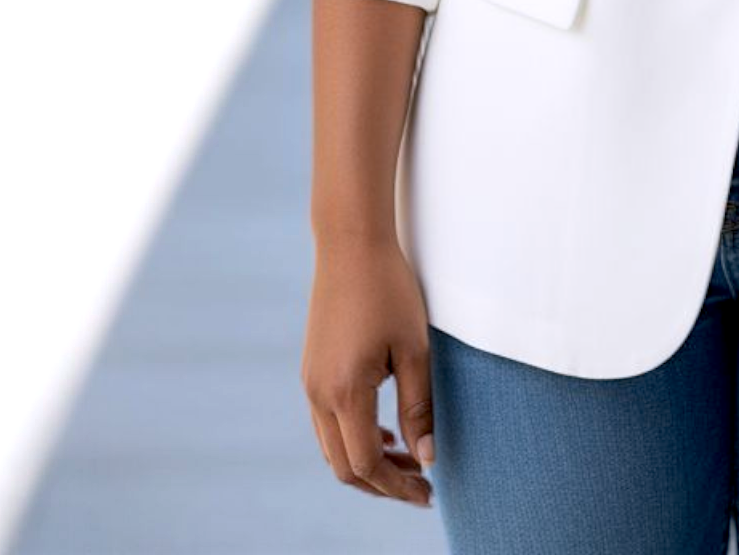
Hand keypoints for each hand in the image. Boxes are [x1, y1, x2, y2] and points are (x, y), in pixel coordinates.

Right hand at [300, 235, 438, 506]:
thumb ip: (419, 406)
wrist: (350, 243)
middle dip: (383, 483)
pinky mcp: (311, 370)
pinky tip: (384, 432)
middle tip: (422, 486)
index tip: (428, 494)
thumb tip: (428, 458)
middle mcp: (318, 394)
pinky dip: (353, 438)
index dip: (397, 486)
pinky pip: (327, 424)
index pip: (366, 463)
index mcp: (345, 392)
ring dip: (368, 462)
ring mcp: (310, 383)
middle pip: (345, 466)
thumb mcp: (414, 348)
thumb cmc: (389, 289)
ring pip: (332, 448)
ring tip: (408, 460)